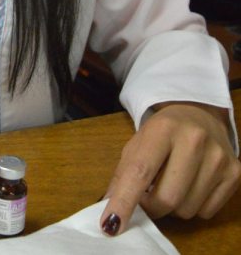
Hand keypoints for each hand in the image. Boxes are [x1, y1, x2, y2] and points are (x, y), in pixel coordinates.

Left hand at [100, 102, 240, 234]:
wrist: (200, 115)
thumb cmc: (163, 131)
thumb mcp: (138, 142)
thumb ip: (124, 173)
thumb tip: (110, 206)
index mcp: (163, 127)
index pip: (140, 171)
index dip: (124, 200)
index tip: (111, 223)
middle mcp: (194, 139)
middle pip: (167, 198)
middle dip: (151, 206)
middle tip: (146, 196)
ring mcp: (218, 157)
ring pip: (186, 210)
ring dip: (172, 206)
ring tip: (171, 183)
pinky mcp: (235, 173)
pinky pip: (206, 212)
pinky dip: (192, 206)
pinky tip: (190, 184)